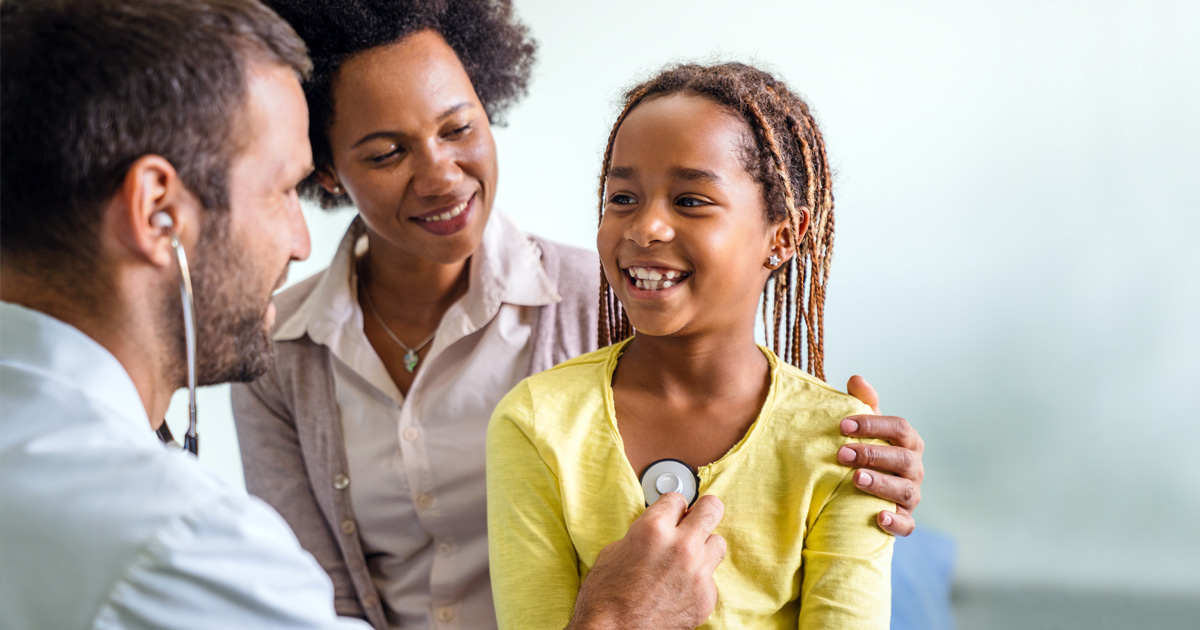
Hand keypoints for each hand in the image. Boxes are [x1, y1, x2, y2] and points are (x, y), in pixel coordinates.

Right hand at [568, 493, 726, 629]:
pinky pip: (711, 577)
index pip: (678, 499)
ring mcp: (697, 573)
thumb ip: (644, 533)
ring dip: (704, 546)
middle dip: (703, 511)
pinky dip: (698, 579)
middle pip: (712, 509)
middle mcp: (680, 547)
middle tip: (696, 518)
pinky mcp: (706, 597)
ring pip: (718, 543)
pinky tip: (679, 587)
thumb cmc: (605, 596)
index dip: (672, 507)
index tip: (672, 513)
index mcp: (653, 529)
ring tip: (687, 558)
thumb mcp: (615, 550)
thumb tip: (660, 529)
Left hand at [838, 375, 923, 536]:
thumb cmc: (868, 452)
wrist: (866, 491)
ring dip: (882, 484)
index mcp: (907, 441)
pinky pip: (907, 524)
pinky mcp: (905, 519)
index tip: (843, 425)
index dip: (873, 425)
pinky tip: (878, 516)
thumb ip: (862, 403)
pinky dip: (895, 522)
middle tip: (841, 454)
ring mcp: (911, 494)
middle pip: (903, 458)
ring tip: (856, 479)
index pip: (898, 428)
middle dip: (872, 455)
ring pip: (905, 490)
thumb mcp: (865, 428)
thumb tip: (856, 379)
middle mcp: (914, 467)